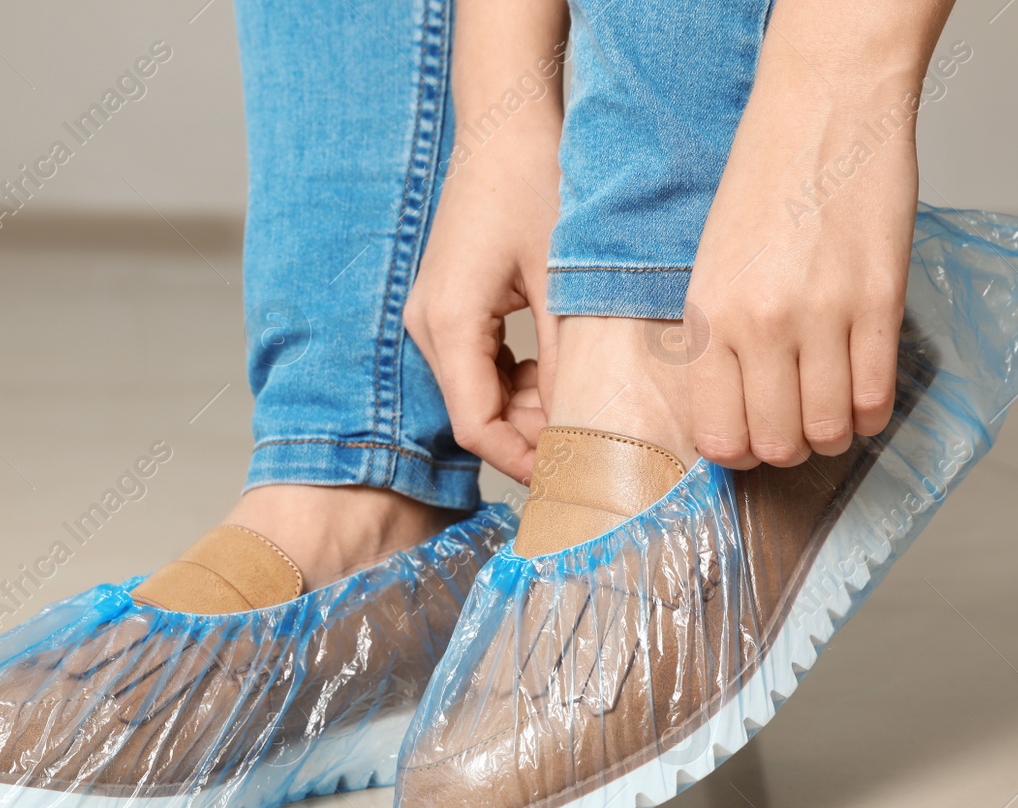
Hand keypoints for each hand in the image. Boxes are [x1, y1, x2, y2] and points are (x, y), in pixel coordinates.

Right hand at [405, 134, 559, 483]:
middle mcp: (429, 325)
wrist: (504, 125)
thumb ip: (566, 359)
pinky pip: (478, 366)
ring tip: (578, 398)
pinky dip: (516, 379)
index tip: (569, 473)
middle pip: (475, 414)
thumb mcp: (563, 278)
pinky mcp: (447, 307)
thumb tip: (580, 425)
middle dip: (530, 433)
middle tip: (588, 438)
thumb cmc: (533, 183)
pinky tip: (554, 367)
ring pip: (478, 393)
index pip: (477, 425)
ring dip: (527, 406)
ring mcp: (433, 316)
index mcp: (450, 323)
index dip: (521, 460)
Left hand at [684, 8, 944, 467]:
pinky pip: (877, 396)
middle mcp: (761, 325)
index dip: (739, 454)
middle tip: (798, 425)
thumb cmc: (764, 185)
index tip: (752, 439)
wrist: (823, 110)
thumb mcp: (713, 268)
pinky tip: (864, 389)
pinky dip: (873, 410)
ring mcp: (822, 315)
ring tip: (833, 407)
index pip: (718, 436)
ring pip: (831, 431)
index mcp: (710, 317)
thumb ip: (719, 343)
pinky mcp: (879, 301)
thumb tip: (731, 415)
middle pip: (777, 444)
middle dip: (789, 449)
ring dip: (835, 433)